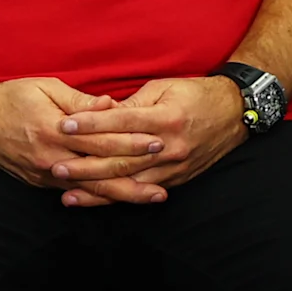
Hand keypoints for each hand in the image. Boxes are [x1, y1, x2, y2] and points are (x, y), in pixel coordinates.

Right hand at [0, 75, 162, 190]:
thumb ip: (80, 102)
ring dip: (126, 194)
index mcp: (55, 131)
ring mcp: (45, 175)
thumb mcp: (45, 88)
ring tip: (153, 196)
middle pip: (102, 171)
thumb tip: (111, 105)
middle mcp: (51, 159)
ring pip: (93, 189)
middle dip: (137, 172)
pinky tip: (120, 200)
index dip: (132, 142)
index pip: (102, 140)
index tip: (157, 140)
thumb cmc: (10, 98)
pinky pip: (76, 192)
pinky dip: (100, 197)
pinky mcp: (40, 183)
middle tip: (166, 173)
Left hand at [49, 74, 248, 206]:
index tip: (63, 125)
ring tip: (67, 193)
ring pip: (129, 181)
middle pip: (121, 158)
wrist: (235, 113)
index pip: (120, 123)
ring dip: (97, 189)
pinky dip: (118, 197)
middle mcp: (170, 146)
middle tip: (56, 165)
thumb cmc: (195, 94)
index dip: (90, 124)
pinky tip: (97, 201)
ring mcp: (174, 166)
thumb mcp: (162, 89)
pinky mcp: (177, 179)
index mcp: (165, 118)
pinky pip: (142, 191)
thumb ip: (130, 105)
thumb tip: (97, 114)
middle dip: (86, 164)